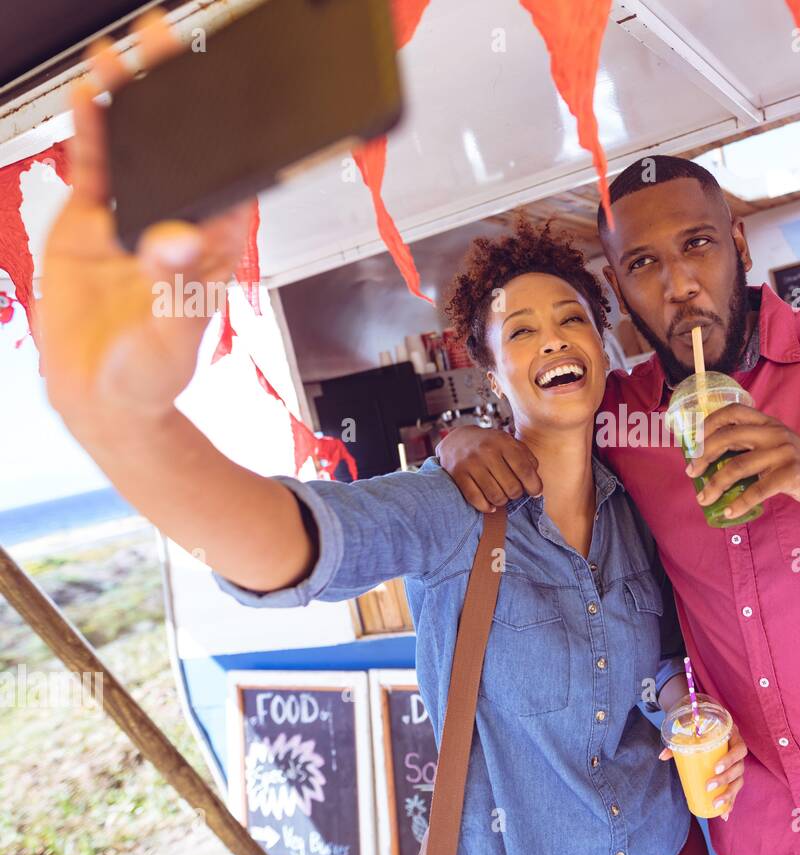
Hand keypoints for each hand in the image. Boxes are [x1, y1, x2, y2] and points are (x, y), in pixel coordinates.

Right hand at [37, 12, 254, 425]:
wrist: (99, 396)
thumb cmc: (152, 377)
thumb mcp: (170, 335)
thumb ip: (173, 288)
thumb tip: (174, 239)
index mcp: (214, 245)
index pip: (232, 176)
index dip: (236, 129)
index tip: (234, 86)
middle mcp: (178, 220)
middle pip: (186, 146)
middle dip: (182, 92)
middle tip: (176, 39)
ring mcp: (135, 214)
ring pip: (139, 145)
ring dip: (135, 97)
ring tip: (129, 49)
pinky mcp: (93, 218)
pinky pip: (95, 164)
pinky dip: (90, 128)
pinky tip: (90, 91)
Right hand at [434, 426, 541, 511]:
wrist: (458, 439)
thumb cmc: (491, 446)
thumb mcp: (511, 444)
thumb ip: (527, 460)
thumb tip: (536, 487)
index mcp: (504, 442)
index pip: (525, 470)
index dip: (534, 486)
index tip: (535, 492)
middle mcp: (487, 451)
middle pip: (512, 487)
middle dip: (516, 494)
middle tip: (513, 490)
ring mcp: (471, 463)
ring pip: (495, 496)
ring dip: (502, 501)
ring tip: (502, 495)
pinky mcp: (458, 474)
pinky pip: (476, 500)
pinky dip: (486, 507)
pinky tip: (490, 504)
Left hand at [659, 718, 747, 820]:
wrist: (704, 719)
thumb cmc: (699, 724)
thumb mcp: (690, 728)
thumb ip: (678, 741)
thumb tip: (662, 756)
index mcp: (733, 737)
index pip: (739, 749)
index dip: (730, 759)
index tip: (715, 767)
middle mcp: (738, 752)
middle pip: (739, 768)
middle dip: (725, 779)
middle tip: (708, 786)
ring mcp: (737, 764)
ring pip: (738, 781)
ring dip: (729, 795)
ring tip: (715, 804)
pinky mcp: (732, 775)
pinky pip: (735, 790)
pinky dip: (730, 803)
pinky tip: (724, 814)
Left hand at [686, 404, 799, 518]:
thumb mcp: (779, 449)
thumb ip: (753, 448)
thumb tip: (713, 462)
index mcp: (770, 423)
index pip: (733, 411)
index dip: (708, 424)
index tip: (693, 442)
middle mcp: (776, 433)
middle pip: (728, 437)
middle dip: (703, 455)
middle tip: (692, 472)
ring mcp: (784, 452)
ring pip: (737, 466)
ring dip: (715, 485)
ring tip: (704, 499)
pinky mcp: (792, 475)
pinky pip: (756, 490)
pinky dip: (739, 503)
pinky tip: (729, 512)